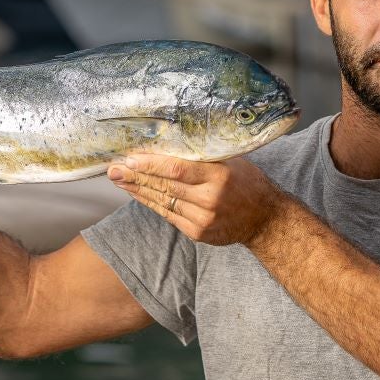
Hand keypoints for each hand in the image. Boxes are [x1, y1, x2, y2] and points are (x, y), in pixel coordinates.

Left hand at [106, 155, 291, 246]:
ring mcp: (203, 220)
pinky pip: (168, 215)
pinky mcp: (198, 233)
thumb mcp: (230, 161)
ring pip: (163, 202)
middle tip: (113, 169)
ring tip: (120, 180)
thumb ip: (202, 156)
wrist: (265, 219)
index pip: (177, 169)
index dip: (150, 165)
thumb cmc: (247, 182)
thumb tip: (165, 146)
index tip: (129, 158)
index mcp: (219, 176)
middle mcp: (210, 199)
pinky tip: (139, 194)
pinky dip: (152, 203)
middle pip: (165, 186)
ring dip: (138, 191)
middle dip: (136, 177)